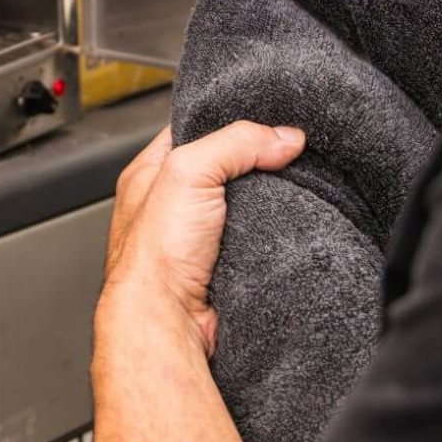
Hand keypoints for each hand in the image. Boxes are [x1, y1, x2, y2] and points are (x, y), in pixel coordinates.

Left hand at [101, 123, 305, 354]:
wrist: (169, 323)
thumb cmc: (153, 257)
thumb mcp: (188, 171)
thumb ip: (235, 143)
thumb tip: (283, 136)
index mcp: (151, 174)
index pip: (194, 130)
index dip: (228, 120)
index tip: (266, 118)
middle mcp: (173, 204)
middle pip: (227, 168)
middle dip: (256, 163)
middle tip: (285, 154)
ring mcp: (200, 237)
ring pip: (247, 205)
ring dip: (269, 201)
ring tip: (290, 191)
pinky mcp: (226, 265)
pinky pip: (259, 238)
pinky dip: (274, 234)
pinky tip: (285, 228)